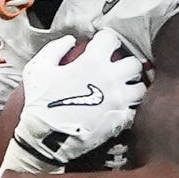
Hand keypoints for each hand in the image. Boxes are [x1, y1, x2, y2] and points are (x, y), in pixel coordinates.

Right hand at [10, 31, 147, 166]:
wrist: (44, 139)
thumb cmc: (39, 102)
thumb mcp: (37, 68)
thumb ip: (55, 48)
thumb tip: (70, 40)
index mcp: (93, 62)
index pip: (111, 39)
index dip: (105, 39)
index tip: (100, 45)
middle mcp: (111, 79)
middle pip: (134, 63)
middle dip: (125, 63)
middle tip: (115, 68)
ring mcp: (118, 101)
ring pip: (140, 87)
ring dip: (132, 86)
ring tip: (121, 88)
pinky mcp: (120, 121)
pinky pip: (135, 110)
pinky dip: (129, 107)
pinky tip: (118, 107)